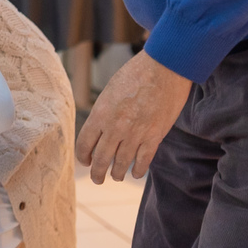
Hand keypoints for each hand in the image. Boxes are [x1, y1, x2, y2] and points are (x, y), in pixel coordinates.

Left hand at [76, 51, 190, 183]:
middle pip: (101, 159)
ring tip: (115, 177)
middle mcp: (115, 127)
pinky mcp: (154, 136)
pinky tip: (135, 173)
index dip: (83, 156)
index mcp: (100, 114)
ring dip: (116, 173)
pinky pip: (143, 160)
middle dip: (98, 172)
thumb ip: (104, 112)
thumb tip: (100, 129)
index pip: (85, 144)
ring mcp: (135, 134)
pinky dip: (138, 170)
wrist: (163, 69)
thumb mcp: (110, 91)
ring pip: (121, 163)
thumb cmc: (135, 74)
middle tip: (98, 178)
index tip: (85, 162)